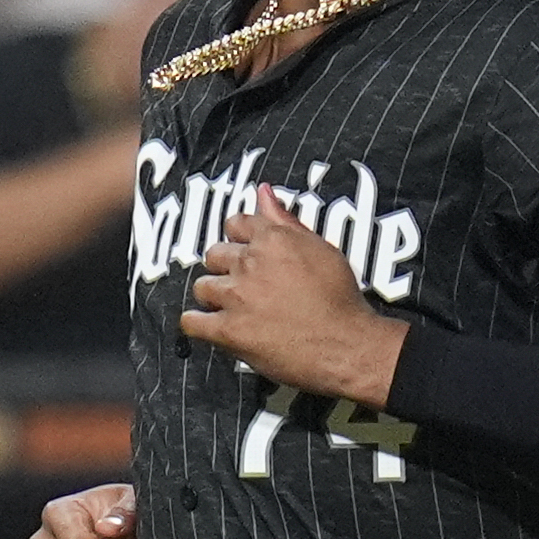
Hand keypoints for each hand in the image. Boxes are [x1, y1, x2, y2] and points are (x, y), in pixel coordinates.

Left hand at [178, 186, 407, 405]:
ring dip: (213, 296)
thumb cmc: (341, 301)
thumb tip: (264, 192)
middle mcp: (249, 264)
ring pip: (203, 287)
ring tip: (231, 307)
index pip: (235, 224)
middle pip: (215, 254)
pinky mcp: (228, 331)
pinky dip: (197, 325)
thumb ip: (286, 221)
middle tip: (243, 284)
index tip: (244, 250)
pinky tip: (209, 327)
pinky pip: (192, 323)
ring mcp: (236, 297)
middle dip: (226, 268)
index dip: (239, 239)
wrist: (346, 345)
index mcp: (272, 240)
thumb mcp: (322, 249)